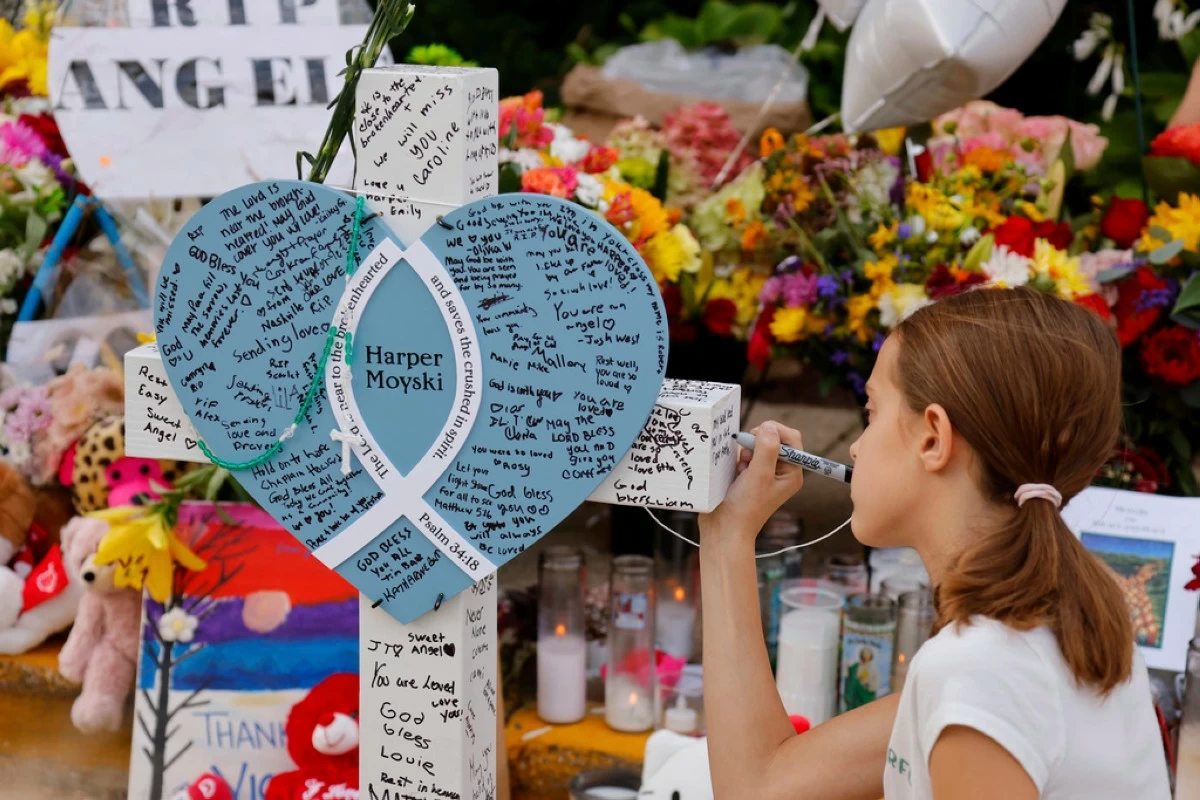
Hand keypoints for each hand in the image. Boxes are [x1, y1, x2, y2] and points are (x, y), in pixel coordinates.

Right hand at [700, 421, 804, 547]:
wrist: (724, 528)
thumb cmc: (746, 507)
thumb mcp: (759, 475)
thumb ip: (767, 449)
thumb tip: (770, 426)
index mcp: (791, 472)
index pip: (791, 438)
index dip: (775, 432)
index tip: (757, 436)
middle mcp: (780, 471)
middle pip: (772, 439)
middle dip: (756, 444)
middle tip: (747, 458)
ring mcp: (763, 472)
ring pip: (755, 446)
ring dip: (744, 453)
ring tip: (740, 471)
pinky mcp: (748, 474)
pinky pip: (743, 455)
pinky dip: (737, 460)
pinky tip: (735, 474)